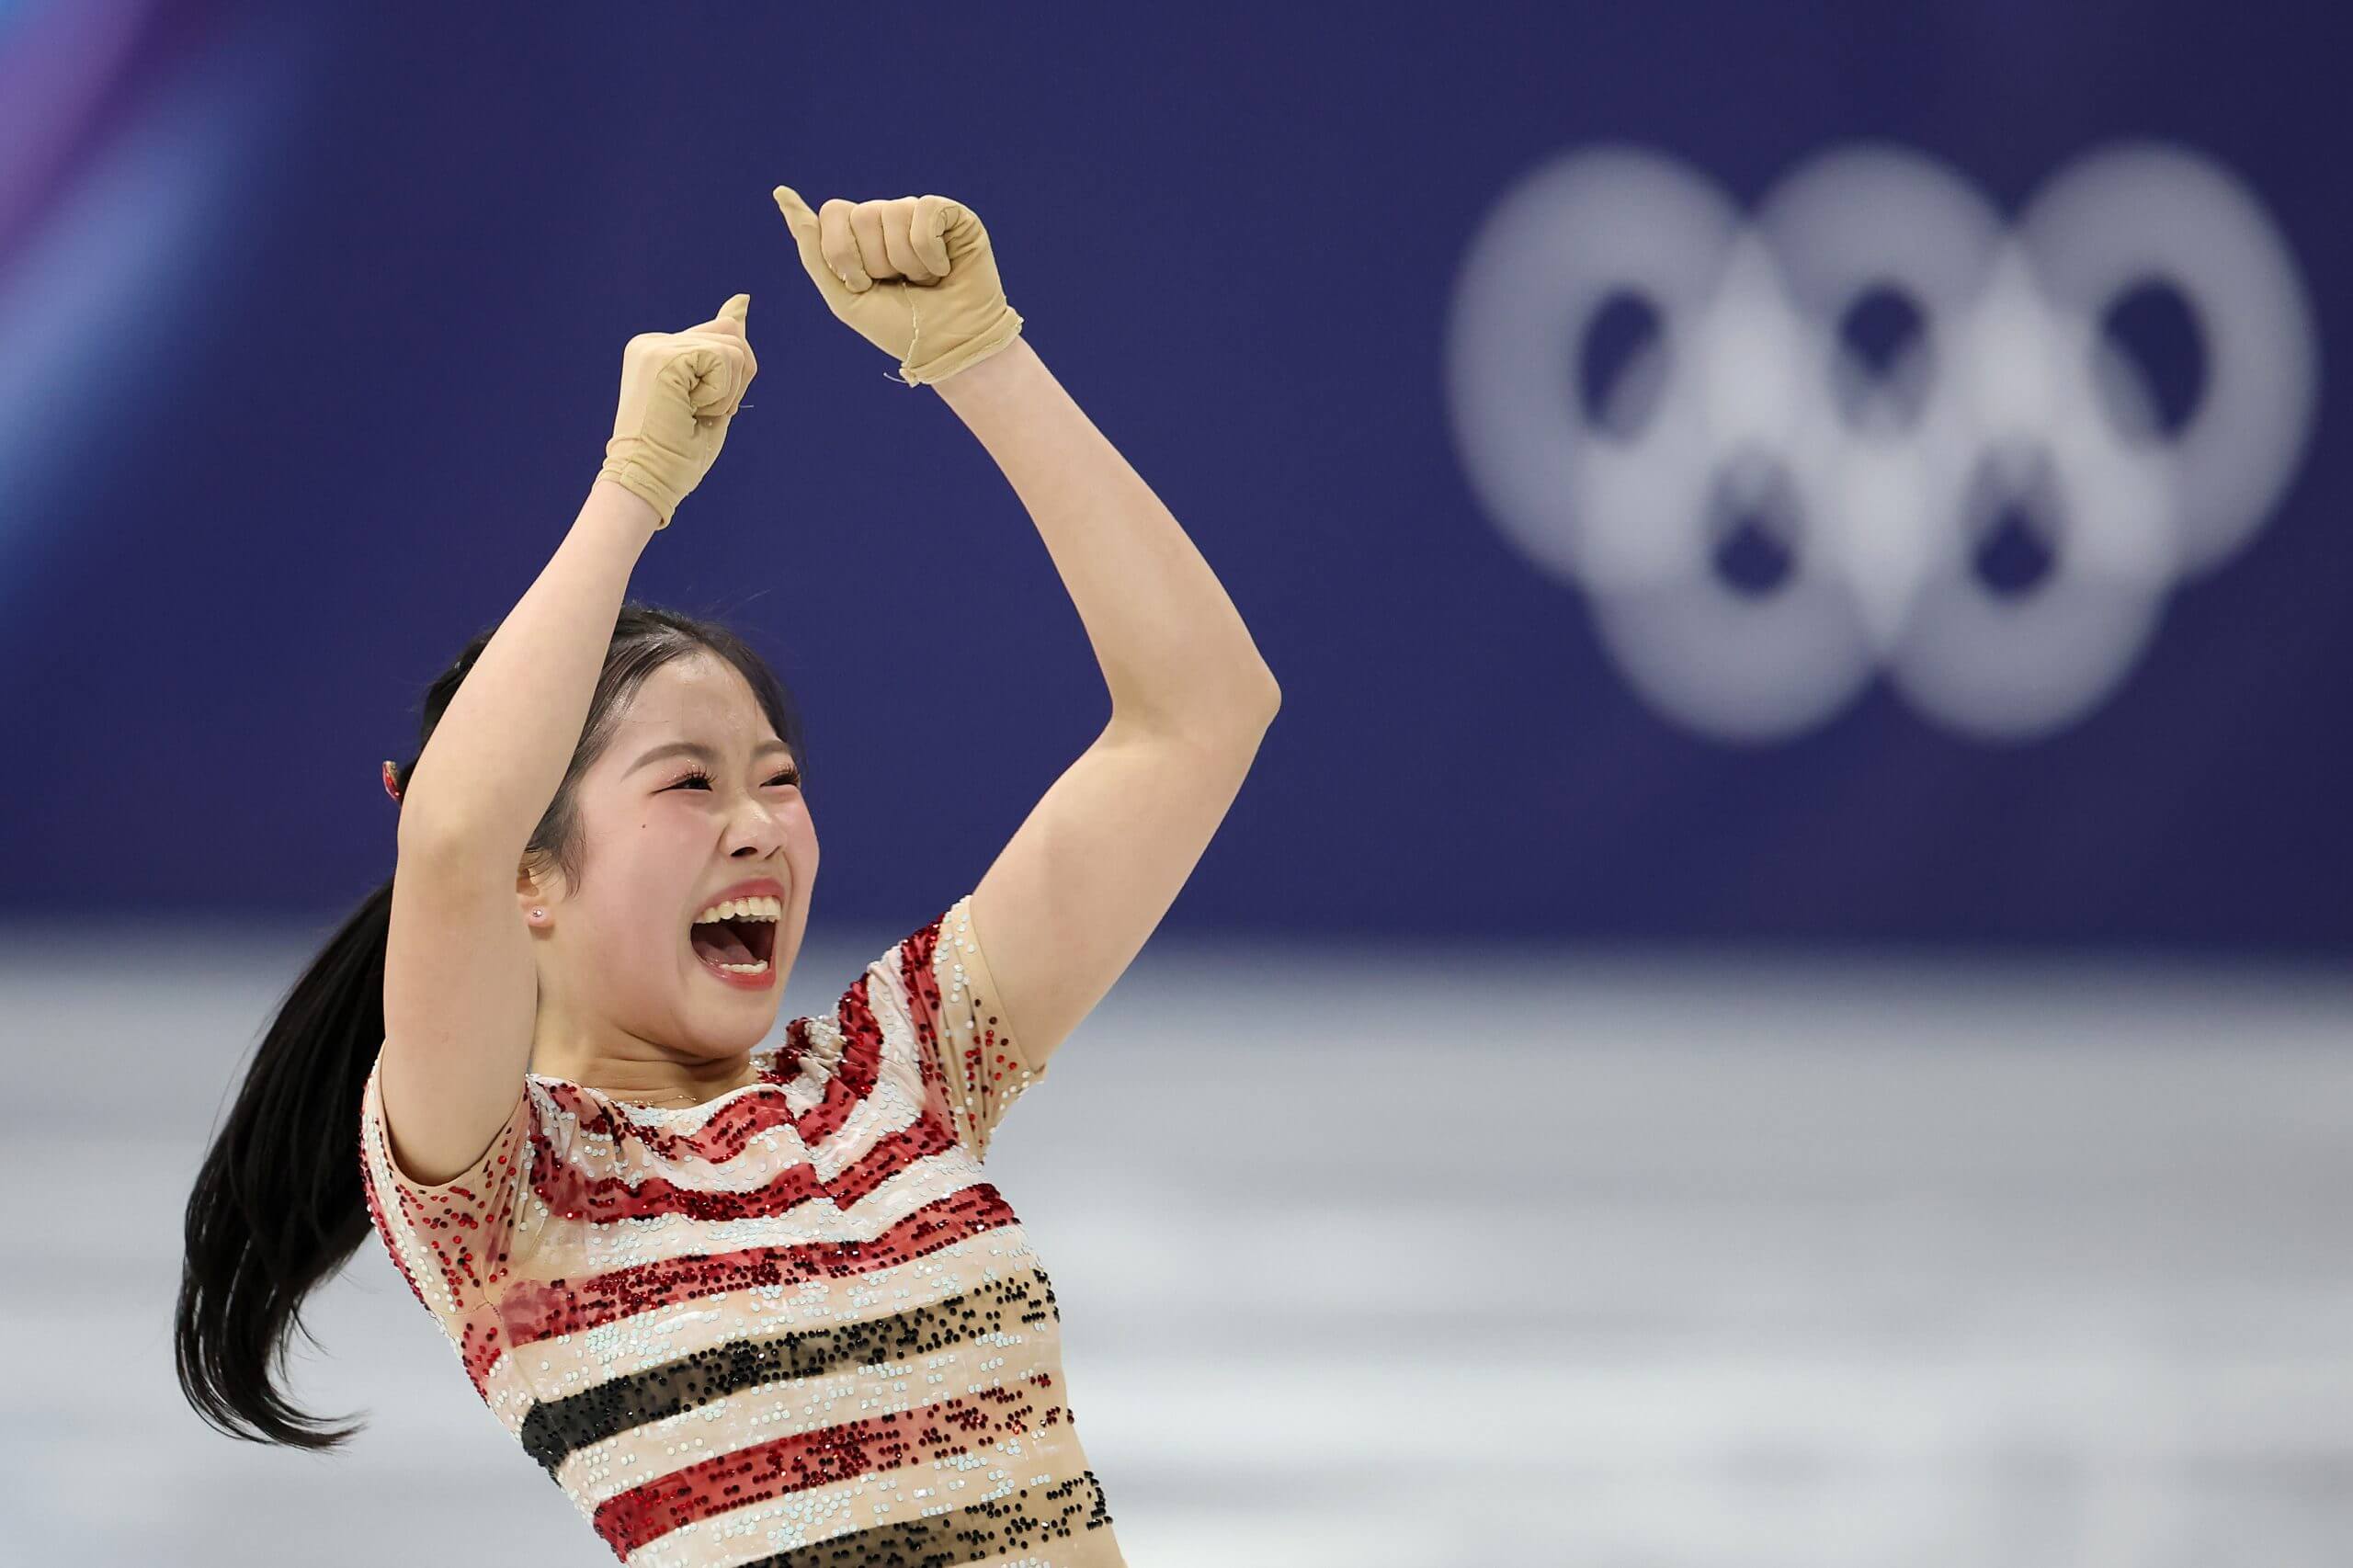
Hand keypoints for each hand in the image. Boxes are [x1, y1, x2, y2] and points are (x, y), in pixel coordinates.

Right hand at [597, 293, 758, 528]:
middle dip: (735, 380)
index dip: (730, 378)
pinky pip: (724, 359)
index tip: (698, 408)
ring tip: (692, 413)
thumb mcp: (713, 396)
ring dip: (727, 392)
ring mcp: (655, 347)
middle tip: (700, 412)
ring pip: (733, 347)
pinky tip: (691, 409)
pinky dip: (720, 393)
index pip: (721, 336)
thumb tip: (743, 298)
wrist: (646, 480)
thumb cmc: (677, 453)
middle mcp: (653, 343)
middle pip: (731, 334)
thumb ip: (726, 351)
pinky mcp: (663, 356)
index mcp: (659, 351)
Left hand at [771, 187, 1023, 386]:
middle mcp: (889, 218)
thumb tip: (781, 192)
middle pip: (862, 215)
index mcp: (860, 234)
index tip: (862, 286)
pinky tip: (943, 270)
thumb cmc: (897, 327)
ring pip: (893, 213)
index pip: (833, 212)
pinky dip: (929, 252)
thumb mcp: (843, 296)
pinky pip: (925, 212)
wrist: (947, 348)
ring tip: (923, 282)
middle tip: (898, 286)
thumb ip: (812, 249)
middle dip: (876, 263)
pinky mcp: (952, 216)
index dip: (842, 253)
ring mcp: (920, 214)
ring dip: (905, 263)